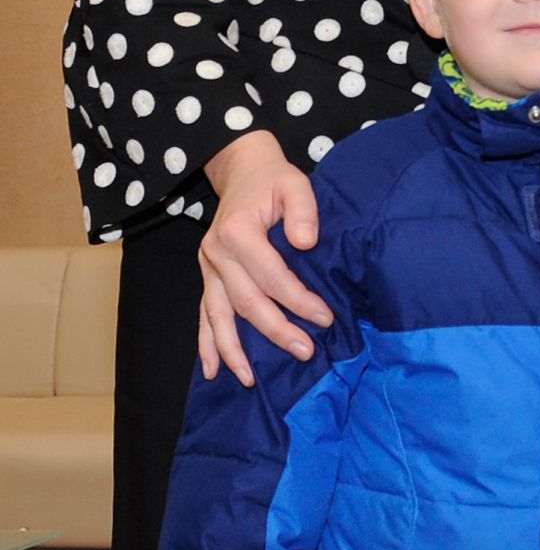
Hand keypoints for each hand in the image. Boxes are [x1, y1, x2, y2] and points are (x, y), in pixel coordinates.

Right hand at [197, 131, 332, 385]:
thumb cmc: (274, 180)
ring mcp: (208, 267)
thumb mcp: (295, 183)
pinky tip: (213, 369)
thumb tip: (306, 242)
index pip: (271, 276)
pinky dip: (207, 343)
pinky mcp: (208, 276)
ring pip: (219, 316)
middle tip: (305, 352)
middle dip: (275, 331)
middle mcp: (217, 253)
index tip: (325, 318)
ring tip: (250, 379)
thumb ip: (303, 209)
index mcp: (238, 231)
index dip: (298, 300)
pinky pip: (205, 313)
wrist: (243, 170)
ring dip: (234, 350)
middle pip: (246, 302)